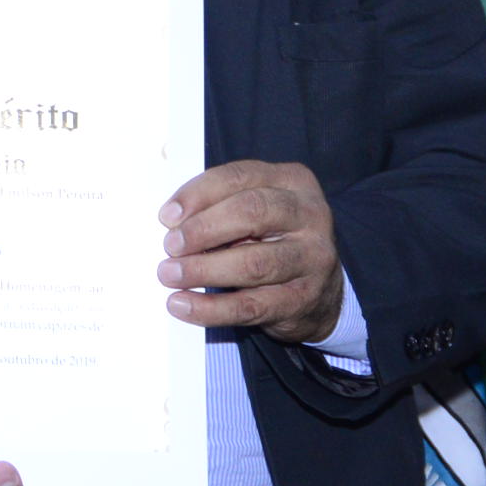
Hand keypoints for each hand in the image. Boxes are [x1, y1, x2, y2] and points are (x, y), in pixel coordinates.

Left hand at [158, 160, 344, 343]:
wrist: (319, 294)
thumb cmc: (272, 240)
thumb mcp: (254, 212)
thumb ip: (219, 207)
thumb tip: (172, 221)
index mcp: (293, 180)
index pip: (239, 177)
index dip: (198, 194)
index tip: (166, 216)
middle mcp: (310, 215)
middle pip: (252, 212)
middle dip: (203, 229)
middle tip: (170, 245)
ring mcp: (312, 259)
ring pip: (253, 263)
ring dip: (203, 270)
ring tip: (169, 275)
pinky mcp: (303, 299)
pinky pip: (251, 305)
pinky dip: (211, 308)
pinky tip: (182, 305)